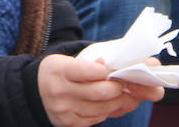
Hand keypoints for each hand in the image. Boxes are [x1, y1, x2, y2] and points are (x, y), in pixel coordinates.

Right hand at [37, 55, 160, 126]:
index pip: (91, 71)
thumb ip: (101, 61)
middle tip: (127, 81)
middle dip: (119, 87)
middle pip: (101, 92)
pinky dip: (107, 111)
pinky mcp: (68, 123)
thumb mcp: (74, 58)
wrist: (36, 90)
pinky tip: (111, 103)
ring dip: (118, 101)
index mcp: (61, 70)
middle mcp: (59, 91)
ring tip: (124, 93)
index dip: (107, 70)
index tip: (113, 69)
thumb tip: (143, 63)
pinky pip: (95, 119)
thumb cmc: (64, 70)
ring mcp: (63, 110)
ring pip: (101, 108)